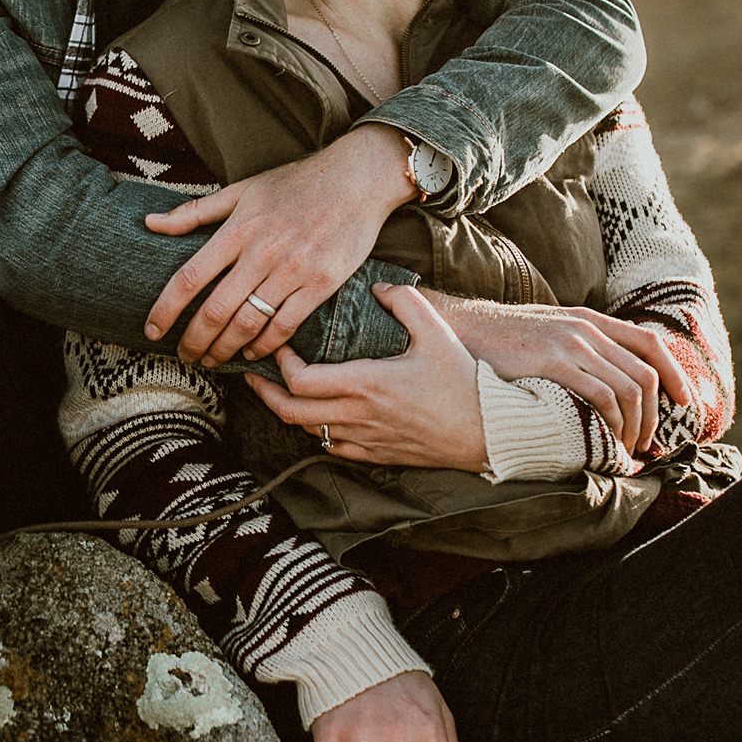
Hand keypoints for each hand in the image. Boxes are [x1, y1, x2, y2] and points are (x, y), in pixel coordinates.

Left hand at [143, 124, 412, 365]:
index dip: (165, 309)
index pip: (190, 277)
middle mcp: (263, 251)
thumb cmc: (296, 183)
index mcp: (238, 228)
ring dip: (224, 349)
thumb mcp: (242, 190)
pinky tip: (250, 352)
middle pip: (216, 310)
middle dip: (194, 341)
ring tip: (212, 361)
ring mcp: (294, 269)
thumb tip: (150, 224)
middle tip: (184, 356)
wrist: (357, 179)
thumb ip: (195, 212)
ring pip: (248, 323)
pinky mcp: (322, 284)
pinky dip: (264, 346)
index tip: (151, 330)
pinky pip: (285, 325)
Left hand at [249, 284, 488, 470]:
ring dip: (288, 410)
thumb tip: (377, 287)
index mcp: (366, 383)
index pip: (301, 379)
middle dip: (265, 391)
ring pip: (307, 431)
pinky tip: (315, 415)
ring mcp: (365, 439)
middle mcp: (358, 415)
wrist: (488, 429)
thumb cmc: (462, 381)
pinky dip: (315, 430)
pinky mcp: (376, 454)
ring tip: (278, 391)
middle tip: (253, 374)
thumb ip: (404, 301)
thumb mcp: (435, 332)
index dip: (281, 363)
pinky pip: (331, 447)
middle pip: (290, 411)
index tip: (281, 346)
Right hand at [430, 292, 690, 454]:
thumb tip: (606, 377)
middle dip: (654, 415)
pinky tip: (605, 442)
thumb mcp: (550, 332)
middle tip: (646, 444)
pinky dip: (612, 424)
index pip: (651, 344)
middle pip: (645, 374)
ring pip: (629, 389)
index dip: (674, 374)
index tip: (683, 401)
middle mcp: (587, 329)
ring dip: (635, 427)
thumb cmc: (502, 341)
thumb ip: (579, 347)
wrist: (461, 329)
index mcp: (590, 321)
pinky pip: (601, 396)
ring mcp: (571, 344)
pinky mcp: (553, 362)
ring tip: (625, 450)